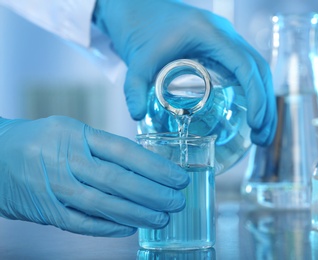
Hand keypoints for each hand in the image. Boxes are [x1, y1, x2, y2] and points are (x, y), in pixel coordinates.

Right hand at [0, 116, 188, 236]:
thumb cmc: (38, 140)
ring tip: (161, 218)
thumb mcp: (70, 130)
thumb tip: (141, 166)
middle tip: (177, 201)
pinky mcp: (48, 211)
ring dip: (137, 214)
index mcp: (76, 136)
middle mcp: (67, 162)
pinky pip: (82, 223)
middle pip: (118, 181)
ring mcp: (56, 188)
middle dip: (153, 193)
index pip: (124, 152)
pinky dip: (108, 227)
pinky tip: (130, 227)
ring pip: (104, 205)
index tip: (177, 177)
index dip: (155, 167)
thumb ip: (102, 146)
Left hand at [93, 0, 276, 145]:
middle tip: (262, 138)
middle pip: (259, 70)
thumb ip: (135, 87)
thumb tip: (137, 115)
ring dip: (264, 102)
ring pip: (257, 71)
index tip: (255, 123)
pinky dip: (253, 94)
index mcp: (210, 33)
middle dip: (266, 105)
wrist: (138, 8)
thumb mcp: (138, 59)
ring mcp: (225, 41)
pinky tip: (250, 115)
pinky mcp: (220, 49)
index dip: (256, 95)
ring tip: (261, 134)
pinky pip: (246, 70)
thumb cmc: (140, 26)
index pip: (245, 65)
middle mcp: (225, 35)